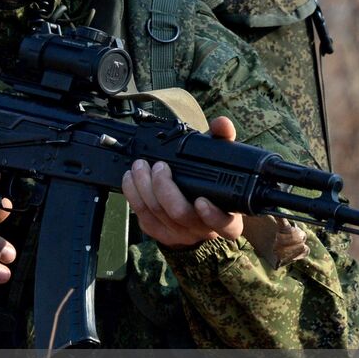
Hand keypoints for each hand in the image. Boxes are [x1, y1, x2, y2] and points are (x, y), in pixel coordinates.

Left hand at [122, 116, 244, 248]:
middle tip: (158, 166)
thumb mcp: (221, 164)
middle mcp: (204, 229)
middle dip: (164, 188)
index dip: (212, 215)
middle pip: (181, 213)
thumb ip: (223, 142)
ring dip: (144, 187)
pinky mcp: (160, 233)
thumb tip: (222, 123)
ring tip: (139, 166)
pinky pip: (142, 216)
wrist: (195, 211)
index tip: (201, 200)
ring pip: (157, 213)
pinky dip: (133, 195)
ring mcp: (180, 234)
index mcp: (227, 217)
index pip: (224, 224)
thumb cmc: (210, 183)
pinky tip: (131, 179)